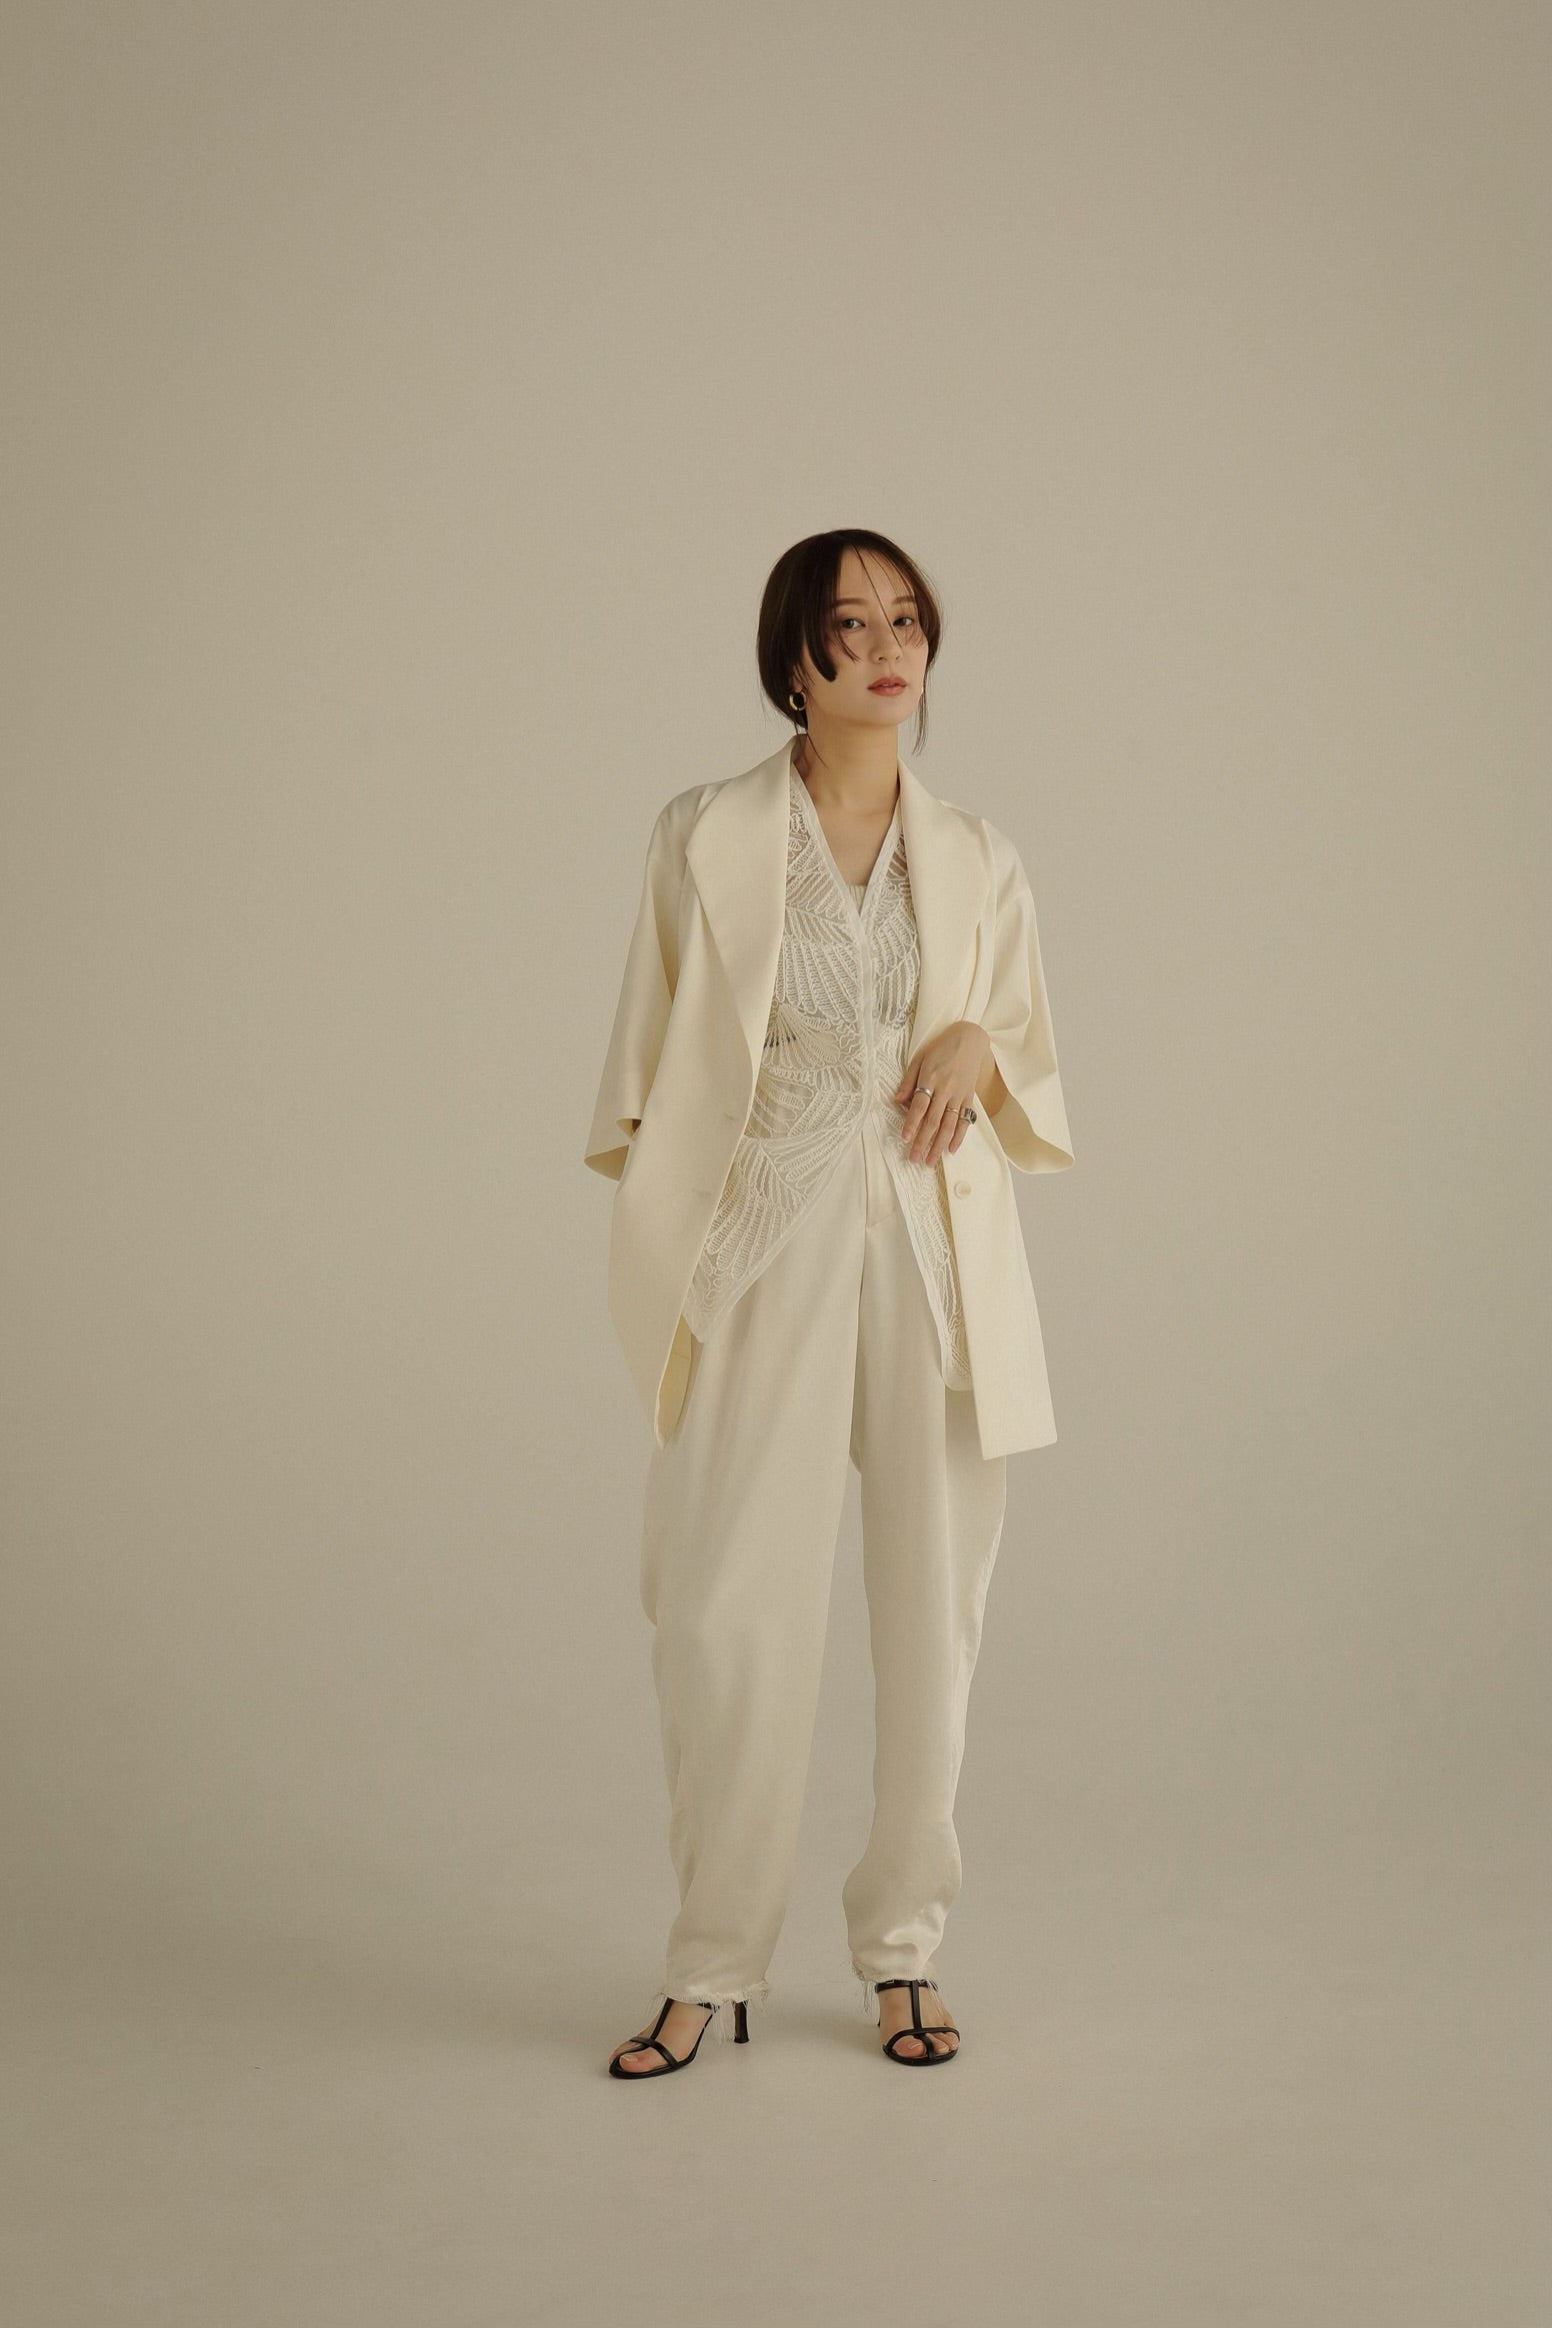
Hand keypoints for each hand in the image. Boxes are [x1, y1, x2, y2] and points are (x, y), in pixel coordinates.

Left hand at [894, 1022, 992, 1167]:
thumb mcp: (919, 1058)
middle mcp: (946, 1089)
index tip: (904, 1138)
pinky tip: (951, 1150)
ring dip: (939, 1144)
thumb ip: (908, 1081)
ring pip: (949, 1124)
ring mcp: (959, 1095)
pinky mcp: (969, 1098)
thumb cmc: (940, 1048)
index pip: (920, 1105)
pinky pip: (965, 1120)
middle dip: (923, 1141)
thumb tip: (896, 1100)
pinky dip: (959, 1136)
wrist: (970, 1040)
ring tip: (930, 1160)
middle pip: (933, 1120)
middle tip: (914, 1158)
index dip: (912, 1123)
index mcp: (931, 1078)